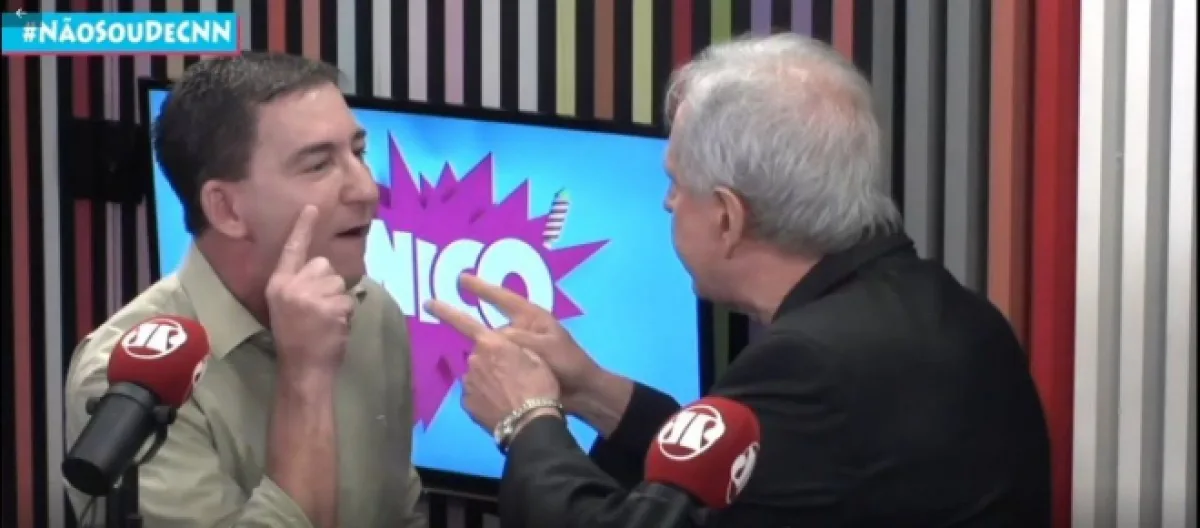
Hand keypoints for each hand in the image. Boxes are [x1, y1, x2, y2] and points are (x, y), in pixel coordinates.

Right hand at [265, 205, 353, 373]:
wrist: (303, 368)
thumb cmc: (296, 338)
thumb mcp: (285, 306)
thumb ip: (299, 285)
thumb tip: (322, 269)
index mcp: (279, 284)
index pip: (292, 250)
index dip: (303, 228)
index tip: (312, 207)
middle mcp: (293, 285)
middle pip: (325, 265)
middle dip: (328, 284)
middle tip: (318, 310)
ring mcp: (313, 296)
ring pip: (340, 282)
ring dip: (339, 300)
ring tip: (325, 320)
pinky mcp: (332, 307)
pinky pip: (350, 300)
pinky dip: (347, 314)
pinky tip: (334, 327)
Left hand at [424, 298, 559, 431]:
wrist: (531, 423)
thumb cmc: (539, 386)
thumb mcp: (535, 357)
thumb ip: (513, 347)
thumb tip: (501, 348)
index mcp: (491, 344)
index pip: (464, 322)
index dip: (444, 311)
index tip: (427, 304)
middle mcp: (474, 360)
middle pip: (478, 354)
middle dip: (489, 361)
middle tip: (510, 375)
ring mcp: (468, 383)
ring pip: (476, 375)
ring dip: (487, 380)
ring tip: (507, 393)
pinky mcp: (467, 404)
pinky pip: (474, 394)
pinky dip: (483, 397)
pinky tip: (498, 405)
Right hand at [430, 274, 603, 406]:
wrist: (582, 393)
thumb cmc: (569, 364)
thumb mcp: (547, 348)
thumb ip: (521, 339)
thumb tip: (493, 335)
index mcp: (531, 318)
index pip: (502, 299)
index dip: (481, 288)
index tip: (461, 279)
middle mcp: (521, 331)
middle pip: (489, 327)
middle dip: (473, 331)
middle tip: (446, 322)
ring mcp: (518, 350)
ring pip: (490, 349)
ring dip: (480, 356)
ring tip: (472, 368)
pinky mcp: (517, 368)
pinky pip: (495, 365)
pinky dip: (486, 369)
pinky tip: (477, 377)